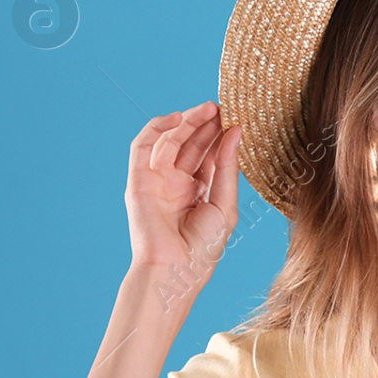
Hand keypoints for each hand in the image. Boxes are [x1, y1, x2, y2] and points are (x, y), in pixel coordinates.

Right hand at [126, 102, 241, 282]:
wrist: (175, 270)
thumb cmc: (203, 247)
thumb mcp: (225, 204)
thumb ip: (228, 167)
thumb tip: (235, 131)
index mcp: (200, 192)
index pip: (211, 156)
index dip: (222, 136)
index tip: (238, 118)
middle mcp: (178, 183)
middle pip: (192, 145)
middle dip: (207, 125)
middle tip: (224, 107)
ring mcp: (157, 180)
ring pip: (171, 141)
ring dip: (188, 122)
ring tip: (209, 108)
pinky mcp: (139, 180)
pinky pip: (143, 147)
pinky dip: (157, 128)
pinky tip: (179, 118)